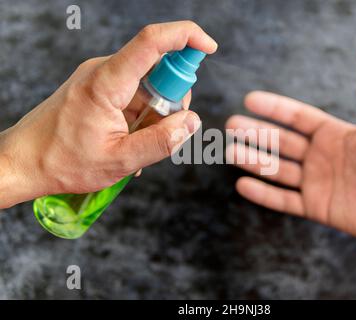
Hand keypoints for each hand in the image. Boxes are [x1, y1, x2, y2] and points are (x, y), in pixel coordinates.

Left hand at [0, 21, 216, 207]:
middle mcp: (103, 71)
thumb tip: (191, 122)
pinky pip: (134, 93)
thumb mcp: (119, 160)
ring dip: (155, 113)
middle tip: (162, 132)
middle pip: (157, 68)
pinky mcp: (98, 88)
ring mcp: (100, 78)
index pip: (152, 41)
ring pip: (147, 84)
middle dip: (172, 99)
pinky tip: (129, 140)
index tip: (209, 47)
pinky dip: (142, 115)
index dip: (186, 36)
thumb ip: (161, 141)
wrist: (22, 161)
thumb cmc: (63, 162)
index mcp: (107, 82)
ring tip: (136, 142)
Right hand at [226, 50, 355, 248]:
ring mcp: (316, 182)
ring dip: (253, 160)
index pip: (296, 117)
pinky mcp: (315, 206)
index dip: (273, 108)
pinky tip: (243, 185)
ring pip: (277, 169)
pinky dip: (263, 194)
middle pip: (281, 142)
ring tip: (230, 152)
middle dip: (255, 133)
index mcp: (333, 134)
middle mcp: (320, 156)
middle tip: (230, 125)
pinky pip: (284, 200)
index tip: (250, 100)